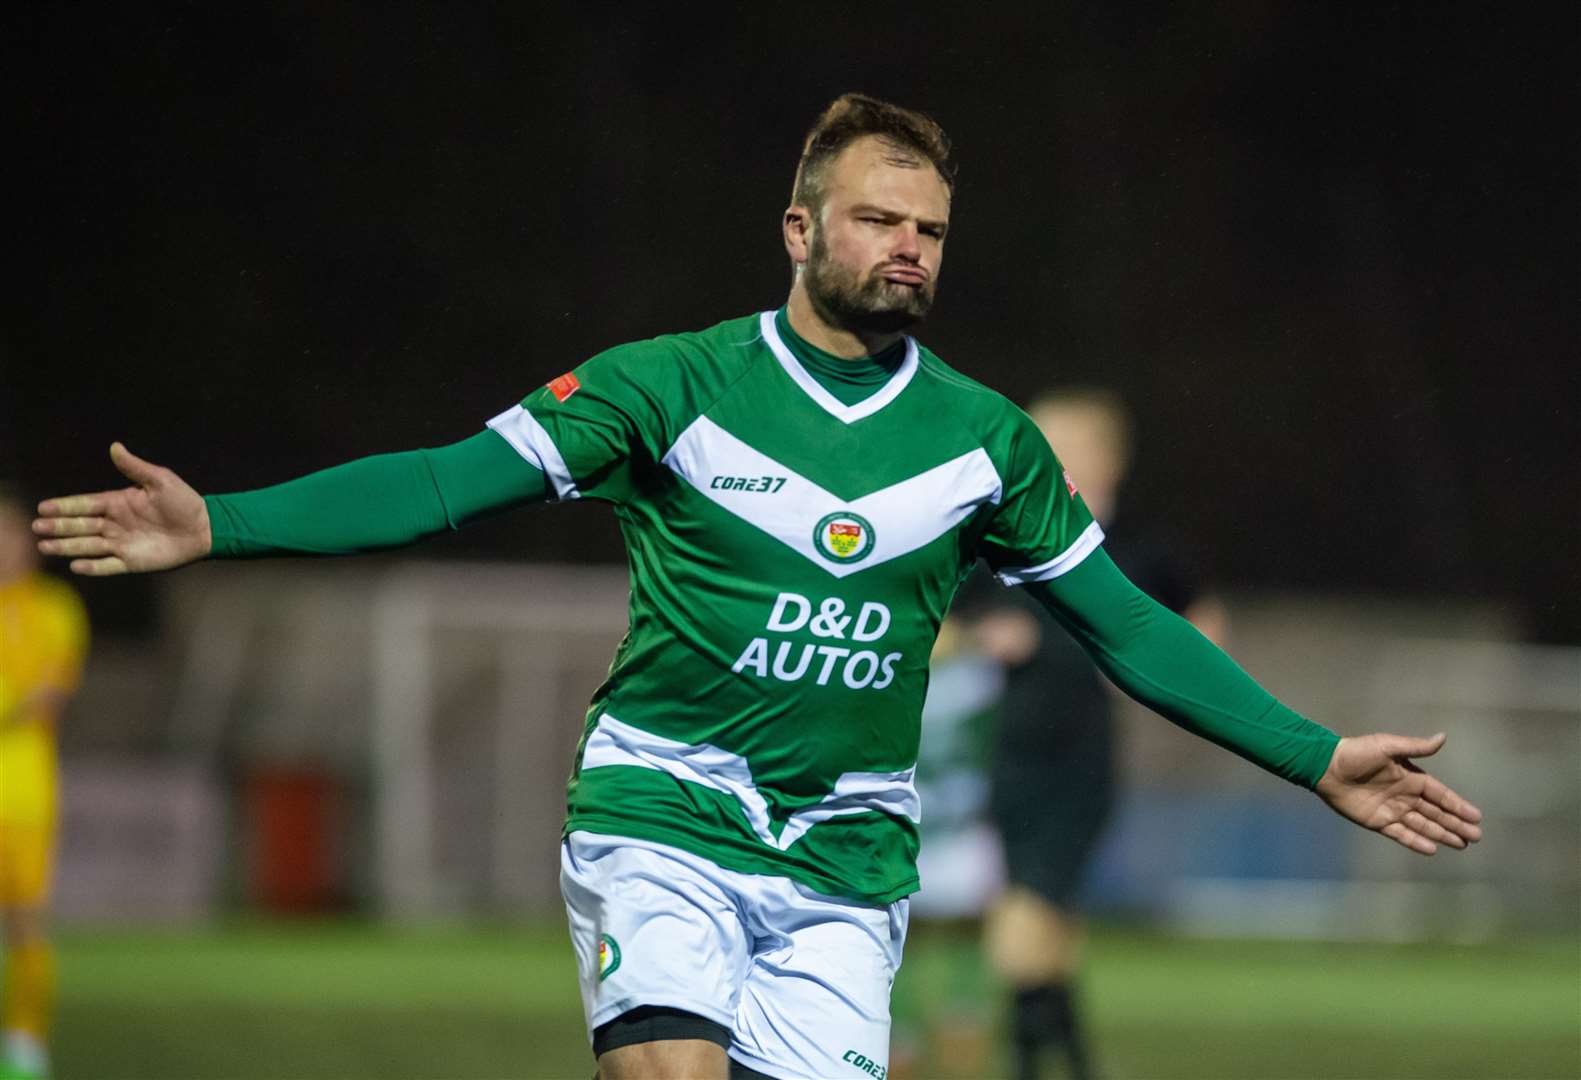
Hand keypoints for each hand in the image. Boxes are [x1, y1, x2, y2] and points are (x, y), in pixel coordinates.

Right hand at [33, 442, 210, 574]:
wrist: (205, 528)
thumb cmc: (184, 502)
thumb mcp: (160, 481)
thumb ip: (135, 467)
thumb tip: (115, 447)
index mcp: (118, 503)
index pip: (85, 504)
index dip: (65, 506)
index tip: (44, 507)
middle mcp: (115, 524)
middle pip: (80, 526)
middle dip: (58, 527)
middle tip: (37, 528)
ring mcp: (122, 543)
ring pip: (88, 546)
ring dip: (66, 546)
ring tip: (45, 546)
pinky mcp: (132, 561)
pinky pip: (108, 565)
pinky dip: (93, 566)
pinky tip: (77, 565)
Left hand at [1315, 732, 1482, 854]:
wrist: (1325, 767)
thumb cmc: (1356, 753)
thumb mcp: (1387, 746)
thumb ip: (1415, 747)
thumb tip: (1443, 737)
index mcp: (1410, 777)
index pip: (1440, 794)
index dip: (1458, 805)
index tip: (1476, 816)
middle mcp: (1405, 795)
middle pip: (1436, 813)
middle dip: (1456, 824)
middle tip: (1476, 836)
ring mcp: (1392, 810)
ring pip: (1423, 825)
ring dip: (1442, 834)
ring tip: (1462, 844)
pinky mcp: (1378, 822)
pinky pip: (1401, 834)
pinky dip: (1416, 842)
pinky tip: (1433, 849)